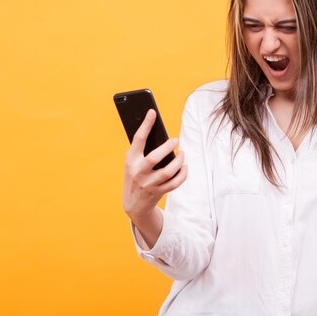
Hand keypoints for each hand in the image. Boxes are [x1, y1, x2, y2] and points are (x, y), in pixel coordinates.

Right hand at [122, 109, 187, 223]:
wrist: (133, 203)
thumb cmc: (135, 175)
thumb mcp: (133, 162)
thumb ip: (143, 150)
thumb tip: (160, 133)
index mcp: (131, 160)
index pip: (138, 140)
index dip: (145, 125)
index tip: (152, 112)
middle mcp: (138, 172)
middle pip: (154, 158)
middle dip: (167, 147)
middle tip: (175, 140)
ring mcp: (149, 184)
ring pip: (167, 172)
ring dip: (178, 161)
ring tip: (182, 153)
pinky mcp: (158, 192)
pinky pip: (174, 183)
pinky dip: (182, 174)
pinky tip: (185, 167)